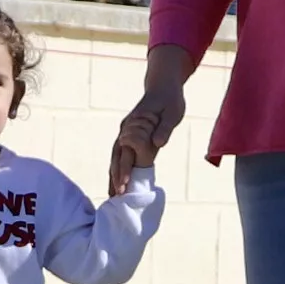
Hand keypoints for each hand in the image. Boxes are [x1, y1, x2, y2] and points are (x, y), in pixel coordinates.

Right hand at [112, 50, 190, 199]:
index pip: (127, 151)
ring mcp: (126, 133)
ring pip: (116, 156)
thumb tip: (157, 143)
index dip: (124, 169)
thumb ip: (164, 128)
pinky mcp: (129, 136)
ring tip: (112, 194)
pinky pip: (120, 154)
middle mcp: (126, 130)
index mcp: (135, 125)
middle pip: (117, 156)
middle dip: (116, 176)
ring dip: (113, 174)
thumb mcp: (172, 112)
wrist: (162, 87)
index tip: (124, 184)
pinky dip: (117, 168)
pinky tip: (117, 181)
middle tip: (116, 196)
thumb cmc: (170, 100)